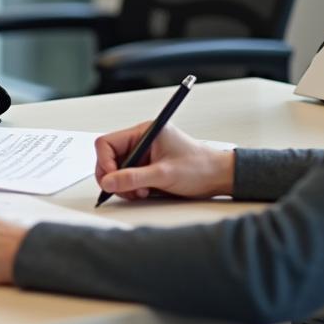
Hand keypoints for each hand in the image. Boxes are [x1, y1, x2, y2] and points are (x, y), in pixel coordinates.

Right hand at [95, 121, 234, 200]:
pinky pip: (128, 177)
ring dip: (124, 184)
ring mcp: (144, 154)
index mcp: (145, 132)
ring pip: (117, 169)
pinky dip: (131, 187)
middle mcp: (142, 141)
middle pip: (109, 157)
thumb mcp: (164, 174)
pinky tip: (145, 192)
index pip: (107, 143)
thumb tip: (108, 181)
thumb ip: (134, 178)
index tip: (112, 180)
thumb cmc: (199, 167)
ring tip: (141, 192)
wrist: (218, 176)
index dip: (105, 162)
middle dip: (114, 177)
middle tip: (126, 190)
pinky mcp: (147, 166)